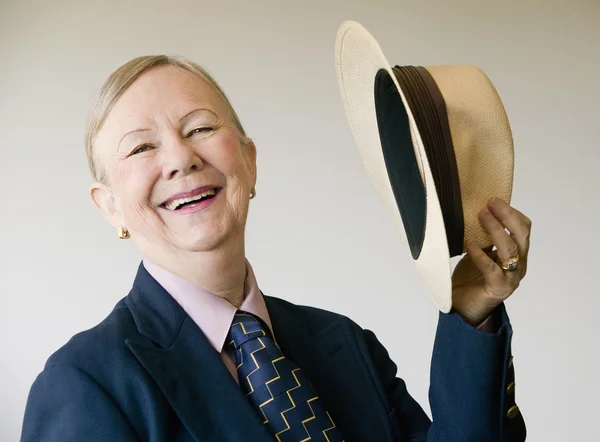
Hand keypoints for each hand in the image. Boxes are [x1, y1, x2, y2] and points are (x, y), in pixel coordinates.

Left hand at [451, 198, 531, 325]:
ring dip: (495, 229)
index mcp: (516, 254)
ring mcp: (511, 278)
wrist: (463, 309)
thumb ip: (483, 237)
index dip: (511, 212)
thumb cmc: (470, 278)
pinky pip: (491, 268)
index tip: (493, 199)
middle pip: (522, 235)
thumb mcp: (478, 251)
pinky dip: (480, 253)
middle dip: (507, 216)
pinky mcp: (498, 289)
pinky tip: (469, 243)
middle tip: (490, 203)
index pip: (523, 228)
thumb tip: (477, 212)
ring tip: (481, 215)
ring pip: (510, 249)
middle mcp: (518, 265)